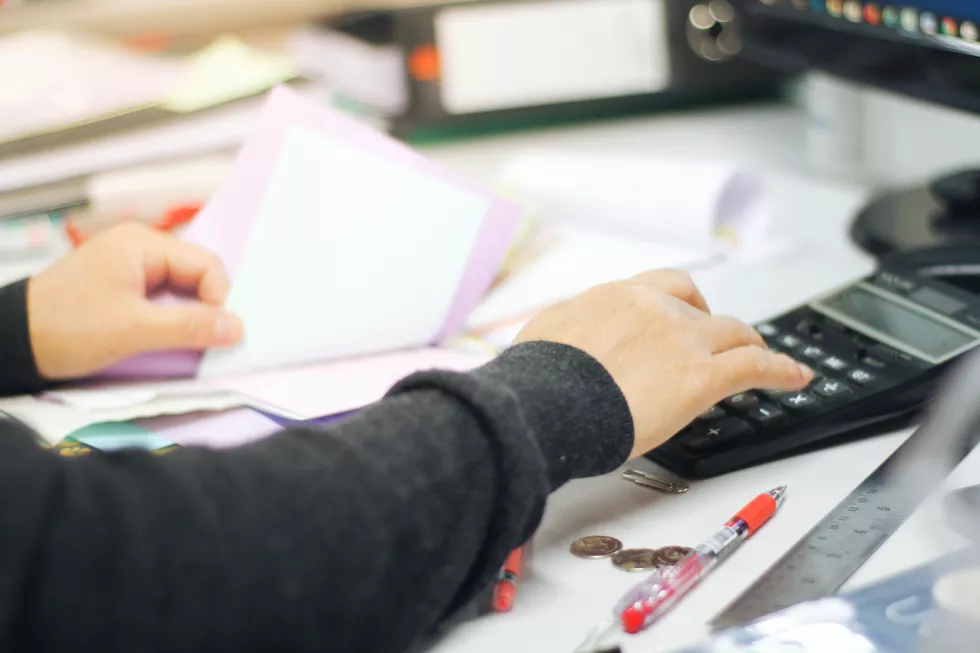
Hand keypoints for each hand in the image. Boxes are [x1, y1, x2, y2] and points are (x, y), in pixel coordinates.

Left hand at [28, 223, 243, 379]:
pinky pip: (163, 300)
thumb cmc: (67, 328)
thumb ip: (189, 327)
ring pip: (182, 290)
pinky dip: (172, 320)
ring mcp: (130, 268)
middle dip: (206, 308)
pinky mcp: (122, 289)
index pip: (206, 264)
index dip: (219, 298)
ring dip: (189, 317)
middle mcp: (139, 248)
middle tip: (207, 341)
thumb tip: (237, 328)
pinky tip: (170, 340)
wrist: (12, 342)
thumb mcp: (133, 329)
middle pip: (197, 275)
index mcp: (142, 244)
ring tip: (186, 343)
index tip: (218, 332)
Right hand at [515, 269, 811, 457]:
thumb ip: (568, 331)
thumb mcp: (546, 336)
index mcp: (617, 297)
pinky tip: (796, 377)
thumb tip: (563, 341)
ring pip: (733, 333)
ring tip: (763, 357)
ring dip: (749, 344)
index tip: (685, 314)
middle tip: (715, 343)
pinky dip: (781, 369)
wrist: (548, 400)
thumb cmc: (539, 377)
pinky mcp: (702, 376)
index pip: (664, 287)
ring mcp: (682, 340)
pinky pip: (755, 365)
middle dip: (712, 324)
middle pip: (700, 308)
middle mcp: (655, 309)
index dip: (682, 303)